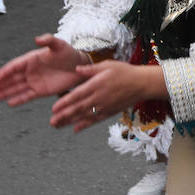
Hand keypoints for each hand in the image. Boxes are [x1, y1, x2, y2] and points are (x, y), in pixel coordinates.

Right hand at [0, 34, 86, 105]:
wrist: (80, 66)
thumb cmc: (69, 53)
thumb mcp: (59, 45)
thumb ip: (48, 40)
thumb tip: (37, 39)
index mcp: (31, 59)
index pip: (14, 66)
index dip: (4, 72)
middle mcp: (30, 71)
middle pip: (11, 79)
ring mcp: (34, 81)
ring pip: (16, 88)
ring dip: (4, 93)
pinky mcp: (41, 91)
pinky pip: (27, 96)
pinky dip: (19, 99)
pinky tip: (9, 103)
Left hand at [50, 62, 165, 131]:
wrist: (142, 84)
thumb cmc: (125, 72)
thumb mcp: (107, 65)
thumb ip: (90, 69)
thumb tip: (76, 69)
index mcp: (97, 84)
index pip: (77, 95)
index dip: (65, 102)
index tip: (54, 108)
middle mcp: (99, 97)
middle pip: (78, 108)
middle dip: (64, 116)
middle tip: (52, 122)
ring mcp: (104, 106)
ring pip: (84, 116)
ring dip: (70, 122)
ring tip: (58, 126)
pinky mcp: (110, 112)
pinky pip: (95, 120)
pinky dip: (85, 125)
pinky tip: (76, 129)